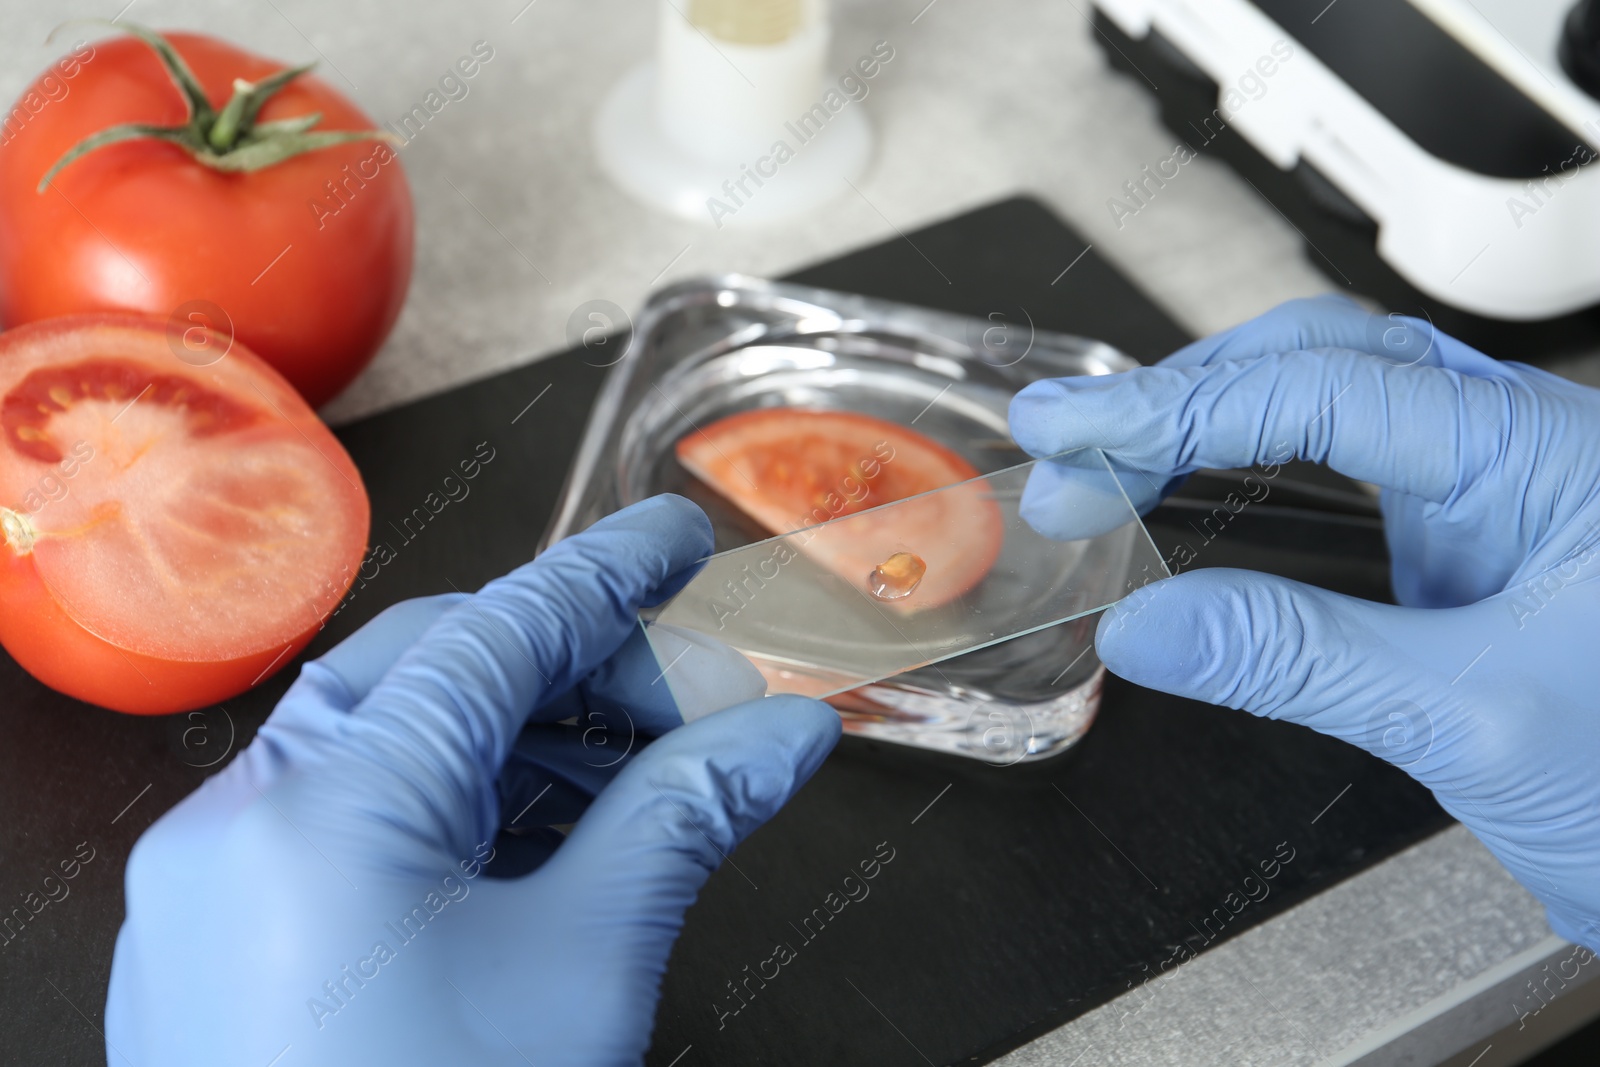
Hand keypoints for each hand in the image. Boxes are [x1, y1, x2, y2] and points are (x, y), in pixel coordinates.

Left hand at [104, 495, 839, 1065]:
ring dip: (518, 741)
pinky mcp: (222, 937)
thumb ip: (682, 820)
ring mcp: (216, 882)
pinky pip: (347, 819)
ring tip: (633, 776)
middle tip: (685, 696)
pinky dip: (453, 807)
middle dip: (568, 668)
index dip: (605, 576)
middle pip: (431, 673)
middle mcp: (242, 823)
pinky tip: (543, 840)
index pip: (494, 635)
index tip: (676, 540)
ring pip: (387, 743)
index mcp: (325, 809)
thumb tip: (782, 735)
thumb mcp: (586, 968)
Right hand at [1010, 296, 1599, 950]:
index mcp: (1549, 456)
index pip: (1332, 390)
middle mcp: (1520, 451)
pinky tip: (1189, 495)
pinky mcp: (1464, 548)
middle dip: (1183, 396)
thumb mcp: (1474, 722)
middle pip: (1323, 362)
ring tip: (1103, 461)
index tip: (1079, 433)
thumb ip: (1299, 659)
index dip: (1186, 406)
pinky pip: (1340, 479)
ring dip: (1209, 423)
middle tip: (1068, 448)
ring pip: (1328, 404)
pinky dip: (1247, 478)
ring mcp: (1492, 497)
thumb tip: (1147, 621)